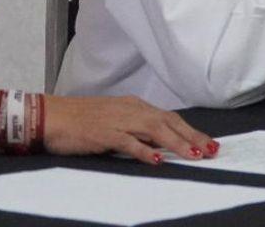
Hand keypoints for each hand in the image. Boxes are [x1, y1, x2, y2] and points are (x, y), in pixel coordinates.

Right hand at [44, 95, 218, 164]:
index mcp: (133, 106)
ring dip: (177, 143)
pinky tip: (156, 159)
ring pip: (154, 129)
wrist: (52, 116)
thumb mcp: (115, 122)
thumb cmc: (81, 121)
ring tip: (194, 155)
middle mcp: (130, 109)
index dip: (191, 130)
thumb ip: (136, 131)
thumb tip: (159, 145)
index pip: (169, 118)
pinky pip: (128, 141)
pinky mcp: (103, 132)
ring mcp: (117, 120)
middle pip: (168, 121)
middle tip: (212, 150)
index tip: (209, 143)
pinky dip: (143, 150)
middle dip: (192, 136)